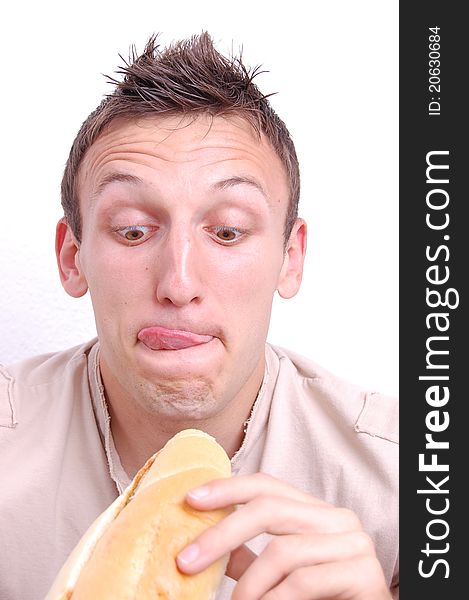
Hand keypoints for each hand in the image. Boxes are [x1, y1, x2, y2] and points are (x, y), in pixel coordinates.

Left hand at [176, 473, 391, 599]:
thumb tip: (204, 542)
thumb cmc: (320, 599)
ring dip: (249, 585)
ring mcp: (354, 543)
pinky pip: (304, 581)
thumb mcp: (278, 575)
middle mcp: (337, 518)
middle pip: (269, 508)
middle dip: (221, 534)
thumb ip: (249, 557)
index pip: (267, 485)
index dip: (227, 487)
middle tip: (186, 561)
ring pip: (283, 551)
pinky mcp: (364, 573)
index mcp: (316, 511)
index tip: (190, 499)